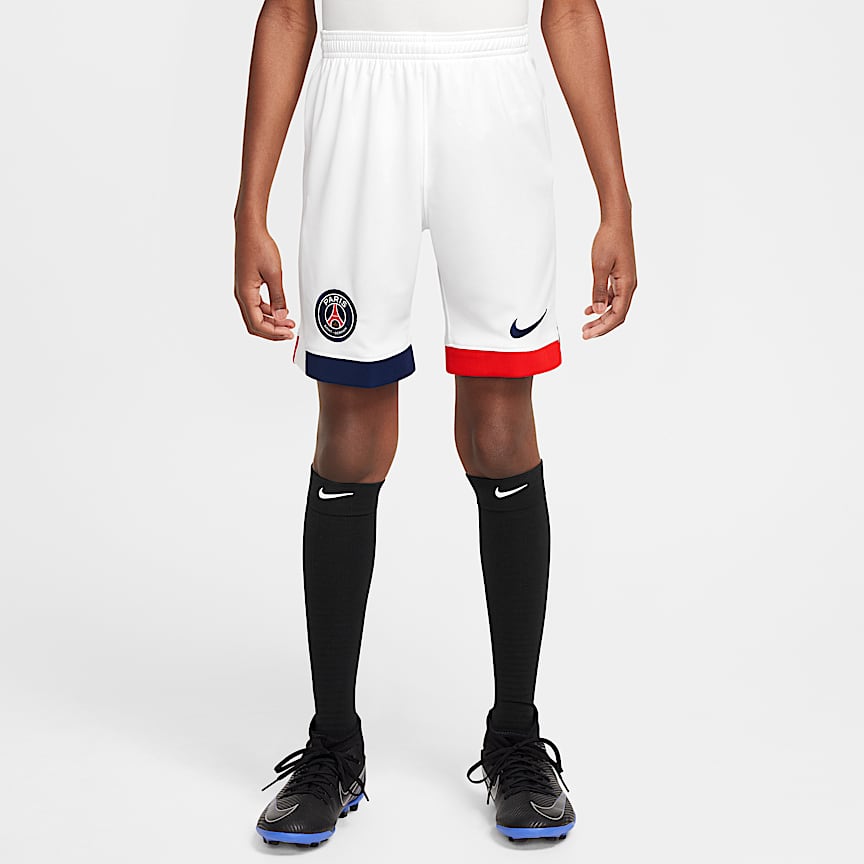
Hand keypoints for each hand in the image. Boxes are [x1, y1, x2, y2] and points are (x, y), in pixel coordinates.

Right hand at [234, 224, 295, 340]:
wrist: (250, 230)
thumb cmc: (259, 247)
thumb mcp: (274, 274)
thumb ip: (278, 298)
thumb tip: (282, 317)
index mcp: (245, 294)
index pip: (258, 324)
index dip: (274, 333)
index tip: (288, 334)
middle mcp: (241, 295)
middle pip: (254, 324)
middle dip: (272, 331)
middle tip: (289, 333)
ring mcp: (243, 290)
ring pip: (255, 316)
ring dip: (272, 322)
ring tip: (289, 323)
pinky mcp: (247, 285)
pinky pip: (256, 305)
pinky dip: (268, 311)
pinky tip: (280, 310)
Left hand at [582, 218, 636, 338]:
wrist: (617, 222)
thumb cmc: (609, 240)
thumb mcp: (599, 266)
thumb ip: (599, 290)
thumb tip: (598, 310)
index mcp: (627, 285)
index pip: (617, 315)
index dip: (603, 327)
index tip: (589, 334)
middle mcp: (629, 285)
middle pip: (617, 315)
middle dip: (601, 327)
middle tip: (585, 334)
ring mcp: (626, 282)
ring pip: (615, 307)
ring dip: (601, 318)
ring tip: (586, 326)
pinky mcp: (620, 277)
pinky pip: (613, 298)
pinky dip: (602, 306)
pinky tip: (590, 310)